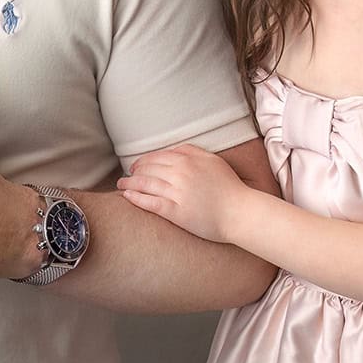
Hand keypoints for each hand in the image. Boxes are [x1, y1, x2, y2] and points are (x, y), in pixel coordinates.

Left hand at [119, 144, 245, 241]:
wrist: (241, 212)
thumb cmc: (229, 187)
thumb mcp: (212, 160)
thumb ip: (191, 151)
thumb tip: (172, 150)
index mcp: (188, 159)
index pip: (157, 157)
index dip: (143, 161)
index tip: (136, 166)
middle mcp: (180, 173)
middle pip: (148, 169)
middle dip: (134, 172)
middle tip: (126, 176)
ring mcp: (177, 193)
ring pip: (145, 184)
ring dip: (129, 183)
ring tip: (121, 185)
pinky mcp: (176, 212)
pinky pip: (150, 202)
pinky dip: (135, 198)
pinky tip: (127, 196)